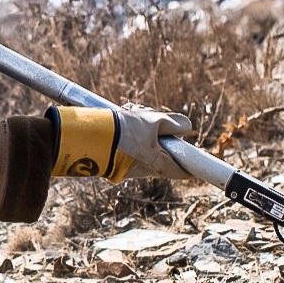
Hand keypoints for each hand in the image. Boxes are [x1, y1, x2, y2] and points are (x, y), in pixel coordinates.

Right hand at [51, 105, 194, 180]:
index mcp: (155, 163)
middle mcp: (142, 170)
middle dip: (159, 139)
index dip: (187, 169)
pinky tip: (122, 117)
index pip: (177, 171)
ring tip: (131, 111)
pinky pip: (128, 149)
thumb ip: (172, 123)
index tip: (194, 168)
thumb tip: (187, 127)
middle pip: (159, 157)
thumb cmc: (124, 129)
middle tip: (154, 120)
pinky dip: (129, 136)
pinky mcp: (112, 163)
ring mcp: (126, 168)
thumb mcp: (152, 120)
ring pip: (143, 150)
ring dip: (142, 132)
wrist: (90, 133)